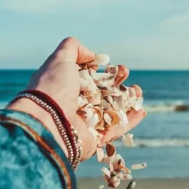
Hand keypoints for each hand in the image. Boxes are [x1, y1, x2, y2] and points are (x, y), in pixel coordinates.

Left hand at [7, 37, 145, 161]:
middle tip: (126, 72)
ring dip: (126, 100)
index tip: (115, 65)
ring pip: (110, 111)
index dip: (102, 71)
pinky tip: (141, 111)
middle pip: (101, 93)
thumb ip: (73, 48)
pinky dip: (129, 121)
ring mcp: (84, 124)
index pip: (87, 78)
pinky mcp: (94, 140)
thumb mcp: (59, 59)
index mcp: (64, 87)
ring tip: (138, 92)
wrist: (47, 123)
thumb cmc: (52, 89)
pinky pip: (115, 130)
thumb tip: (92, 55)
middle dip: (116, 82)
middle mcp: (73, 106)